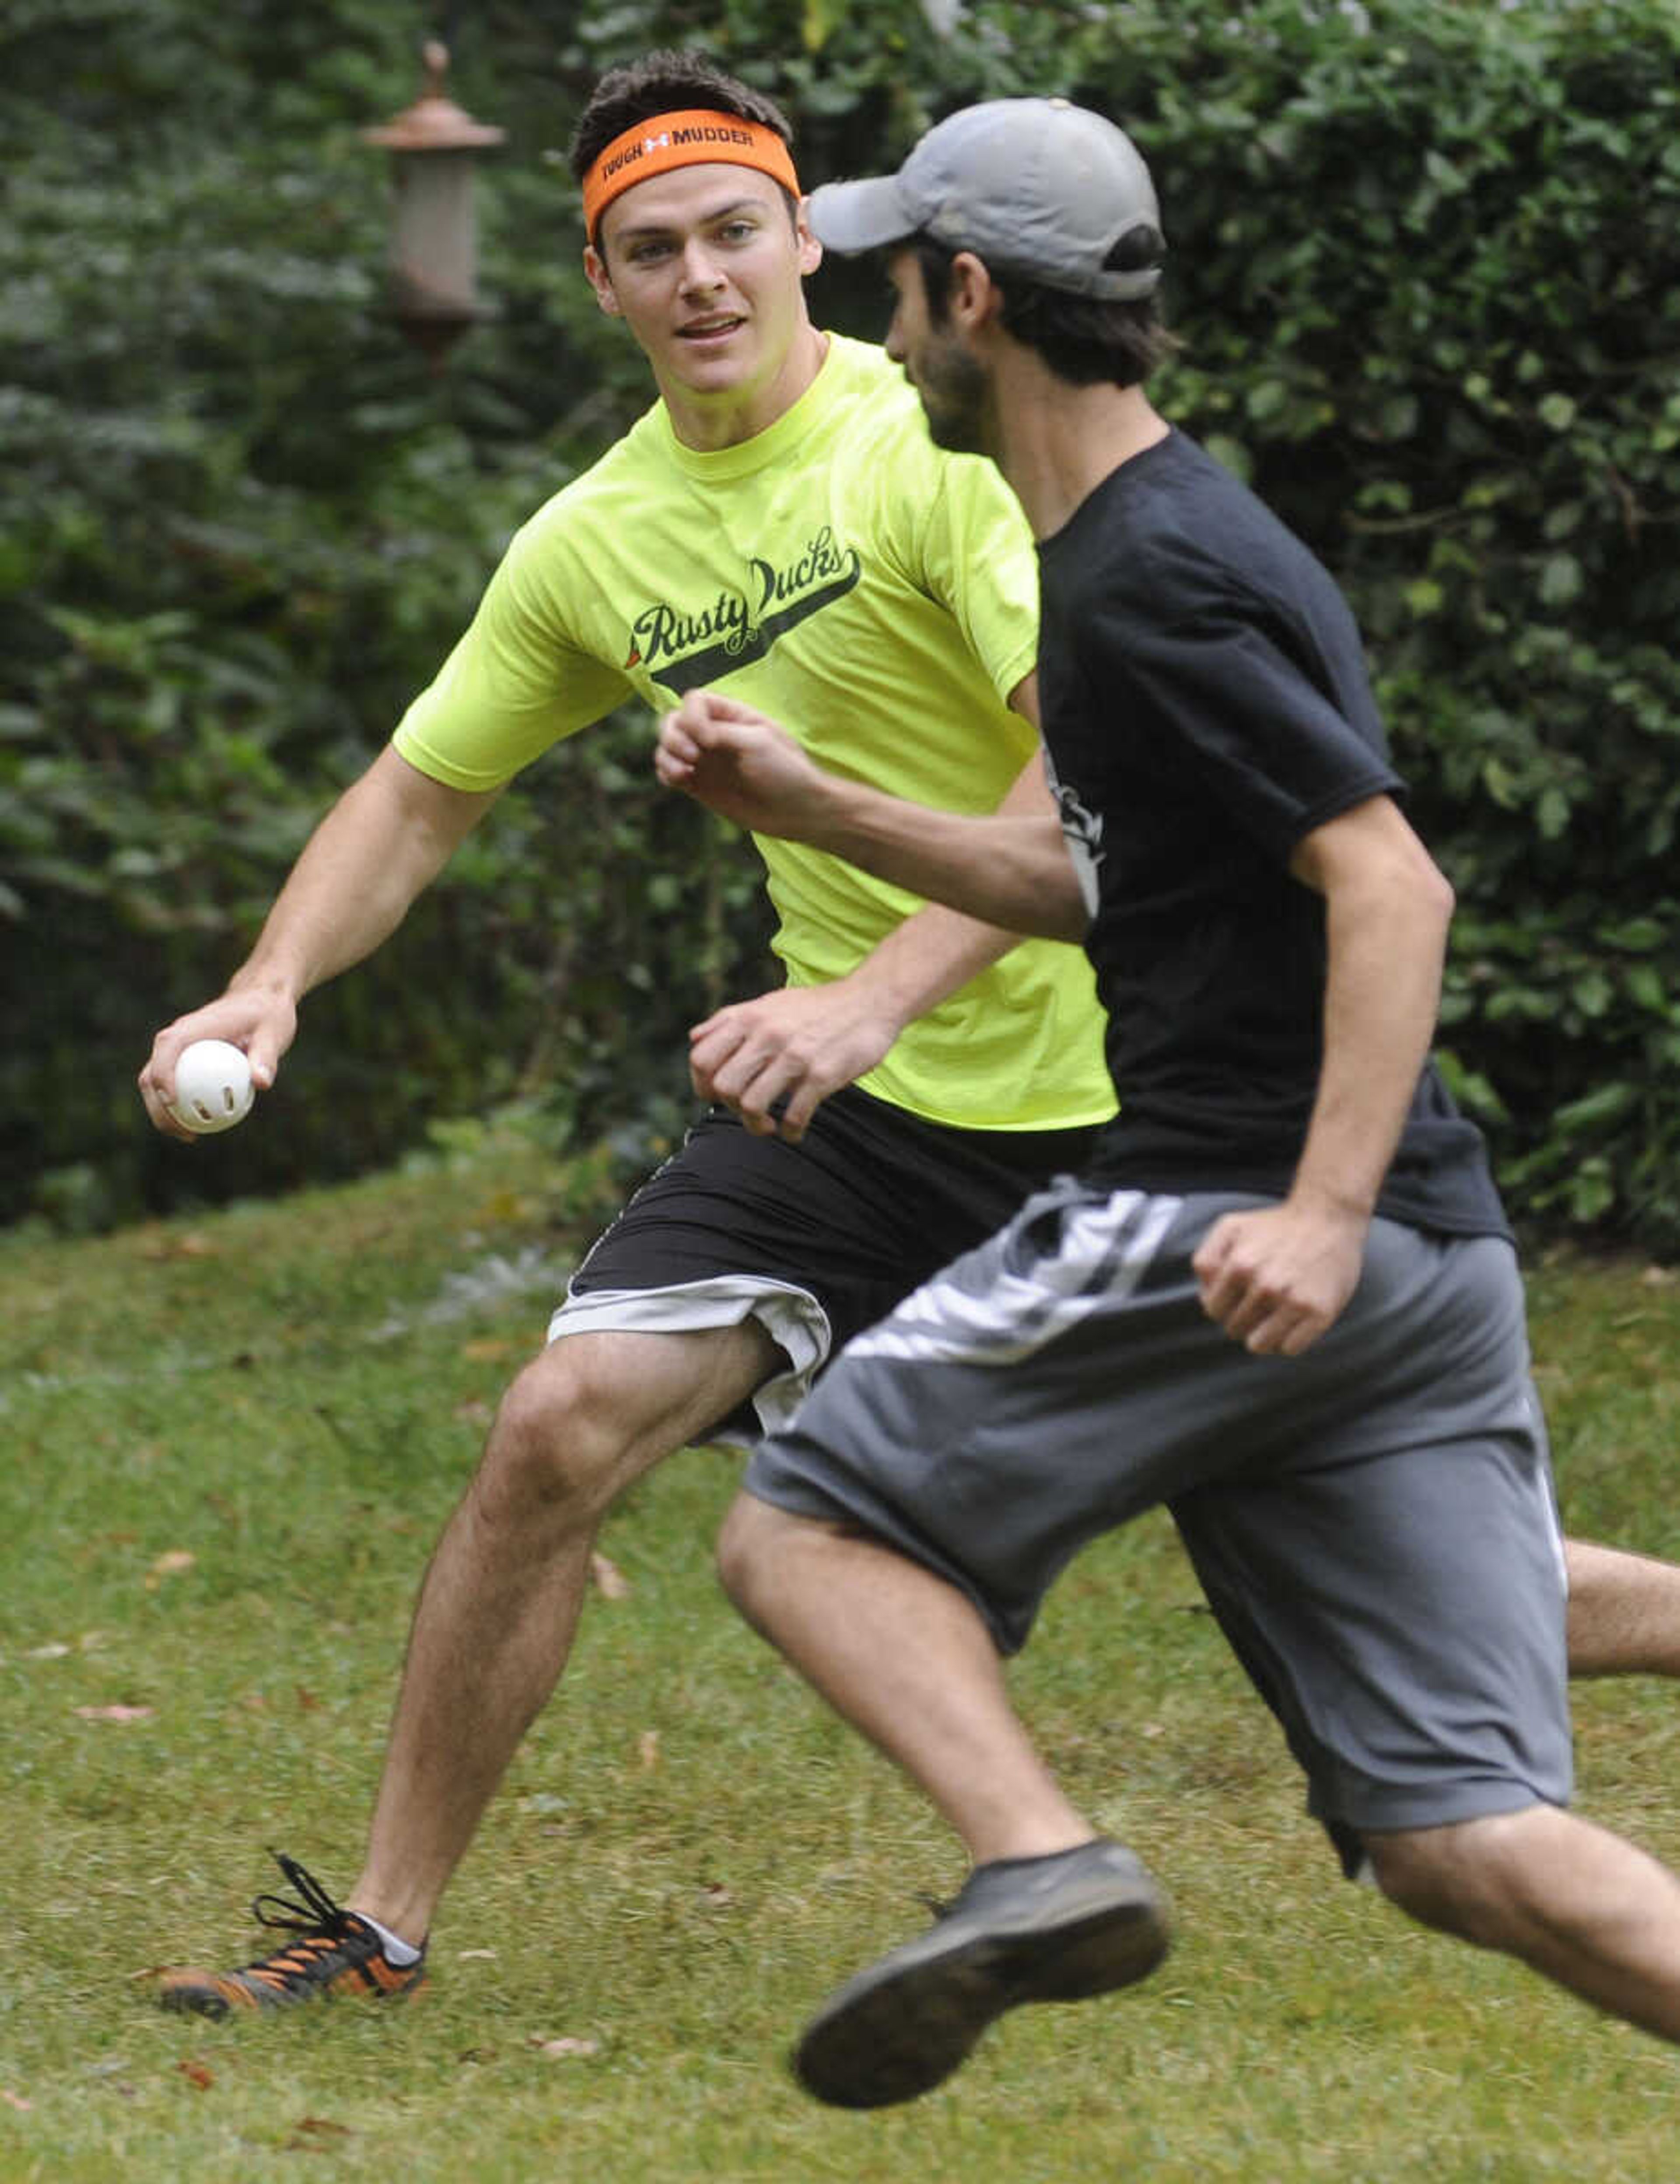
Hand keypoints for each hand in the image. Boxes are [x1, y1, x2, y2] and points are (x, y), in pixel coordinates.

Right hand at [137, 990, 296, 1141]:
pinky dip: (179, 1108)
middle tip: (183, 1133)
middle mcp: (178, 1037)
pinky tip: (199, 1127)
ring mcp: (178, 1050)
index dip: (164, 1073)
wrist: (260, 1001)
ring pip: (156, 1082)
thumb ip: (266, 1057)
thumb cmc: (267, 1015)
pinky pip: (174, 1086)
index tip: (174, 1102)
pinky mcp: (184, 1060)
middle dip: (157, 1105)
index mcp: (193, 1026)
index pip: (168, 1046)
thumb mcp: (274, 1033)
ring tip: (189, 1136)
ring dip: (163, 1112)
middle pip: (152, 1071)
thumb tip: (261, 1083)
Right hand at [656, 689, 831, 840]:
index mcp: (732, 715)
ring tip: (684, 774)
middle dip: (673, 736)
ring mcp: (705, 759)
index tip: (708, 741)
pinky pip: (668, 771)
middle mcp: (714, 734)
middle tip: (693, 757)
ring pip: (666, 746)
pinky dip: (665, 773)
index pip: (694, 701)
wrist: (796, 810)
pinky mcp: (699, 784)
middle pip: (673, 721)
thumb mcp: (756, 742)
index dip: (692, 717)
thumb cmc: (785, 771)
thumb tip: (692, 734)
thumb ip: (721, 732)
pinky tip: (681, 780)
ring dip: (667, 756)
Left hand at [689, 980, 901, 1141]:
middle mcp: (767, 1035)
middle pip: (723, 1086)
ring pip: (752, 1105)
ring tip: (769, 1125)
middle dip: (730, 1108)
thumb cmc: (817, 1007)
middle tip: (747, 1111)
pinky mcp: (822, 1075)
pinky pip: (794, 1116)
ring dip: (756, 1126)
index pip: (701, 1058)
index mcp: (749, 1018)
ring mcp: (794, 1056)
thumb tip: (695, 1039)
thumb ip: (732, 1020)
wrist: (870, 1000)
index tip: (718, 1096)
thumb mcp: (769, 1003)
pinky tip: (794, 1132)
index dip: (702, 1084)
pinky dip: (790, 1132)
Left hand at [1190, 1198, 1367, 1355]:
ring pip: (1260, 1346)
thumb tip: (1205, 1297)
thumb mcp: (1229, 1228)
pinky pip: (1290, 1349)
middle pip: (1235, 1329)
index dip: (1223, 1306)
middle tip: (1260, 1301)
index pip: (1214, 1311)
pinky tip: (1294, 1319)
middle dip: (1243, 1319)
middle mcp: (1265, 1286)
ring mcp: (1294, 1301)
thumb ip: (1206, 1259)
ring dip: (1263, 1335)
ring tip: (1274, 1315)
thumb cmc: (1274, 1225)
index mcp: (1239, 1266)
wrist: (1328, 1216)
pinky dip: (1288, 1340)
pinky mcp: (1320, 1314)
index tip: (1237, 1296)